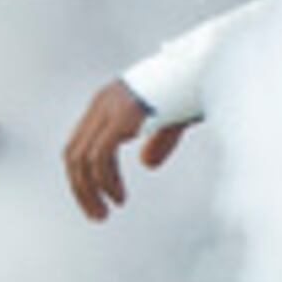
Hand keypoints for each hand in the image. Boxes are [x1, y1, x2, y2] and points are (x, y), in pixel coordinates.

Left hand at [62, 79, 198, 220]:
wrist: (209, 65)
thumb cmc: (196, 88)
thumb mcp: (173, 119)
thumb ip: (158, 139)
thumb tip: (146, 164)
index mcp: (109, 100)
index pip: (79, 144)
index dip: (83, 176)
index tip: (100, 200)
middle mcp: (102, 102)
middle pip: (72, 153)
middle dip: (81, 189)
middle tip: (98, 216)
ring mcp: (110, 107)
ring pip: (80, 158)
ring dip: (89, 191)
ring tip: (106, 212)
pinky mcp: (123, 116)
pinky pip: (100, 156)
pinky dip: (105, 181)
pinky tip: (119, 197)